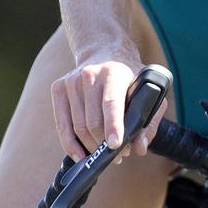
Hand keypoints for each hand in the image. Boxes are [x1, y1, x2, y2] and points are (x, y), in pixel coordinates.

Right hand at [51, 58, 165, 161]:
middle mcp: (90, 74)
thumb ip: (148, 120)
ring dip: (91, 148)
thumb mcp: (148, 90)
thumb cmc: (130, 77)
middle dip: (105, 145)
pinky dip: (71, 145)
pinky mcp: (58, 88)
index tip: (115, 146)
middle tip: (119, 156)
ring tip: (104, 154)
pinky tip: (81, 156)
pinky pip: (62, 125)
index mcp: (114, 71)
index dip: (113, 125)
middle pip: (93, 121)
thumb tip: (139, 148)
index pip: (111, 103)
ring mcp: (71, 81)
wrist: (104, 51)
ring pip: (78, 127)